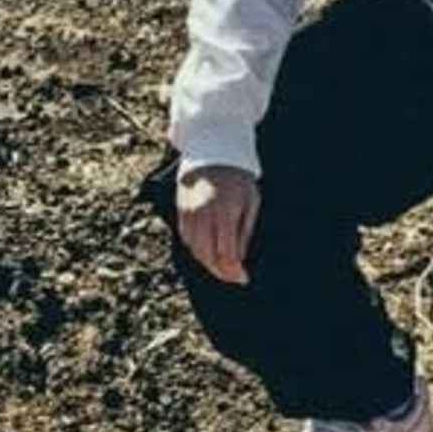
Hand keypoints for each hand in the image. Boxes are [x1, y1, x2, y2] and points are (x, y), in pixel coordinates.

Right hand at [176, 166, 259, 283]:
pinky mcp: (181, 211)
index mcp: (224, 213)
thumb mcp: (251, 202)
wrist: (212, 152)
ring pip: (196, 251)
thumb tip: (238, 260)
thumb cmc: (238, 178)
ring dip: (209, 264)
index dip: (234, 271)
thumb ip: (244, 232)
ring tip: (224, 269)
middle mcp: (204, 215)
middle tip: (235, 278)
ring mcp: (189, 213)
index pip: (227, 253)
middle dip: (222, 272)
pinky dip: (197, 251)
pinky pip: (187, 239)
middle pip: (209, 256)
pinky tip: (209, 254)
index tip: (244, 279)